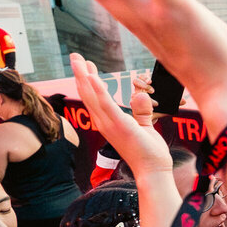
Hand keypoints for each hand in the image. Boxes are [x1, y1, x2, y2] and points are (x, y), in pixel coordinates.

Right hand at [70, 52, 170, 178]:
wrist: (152, 170)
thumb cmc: (148, 152)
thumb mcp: (144, 126)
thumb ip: (141, 111)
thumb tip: (140, 94)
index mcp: (109, 122)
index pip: (95, 98)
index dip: (89, 81)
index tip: (86, 66)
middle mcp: (104, 122)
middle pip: (88, 94)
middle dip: (80, 74)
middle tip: (74, 56)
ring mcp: (110, 124)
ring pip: (92, 96)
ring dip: (84, 76)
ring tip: (77, 59)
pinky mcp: (119, 125)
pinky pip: (106, 105)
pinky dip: (98, 90)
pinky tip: (92, 77)